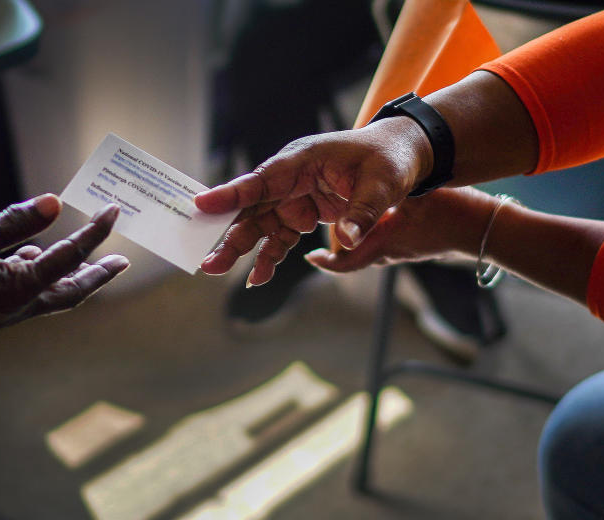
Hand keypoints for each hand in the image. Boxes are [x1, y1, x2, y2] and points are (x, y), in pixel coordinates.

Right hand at [0, 194, 128, 331]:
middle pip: (72, 292)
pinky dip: (38, 274)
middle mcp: (19, 308)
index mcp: (21, 290)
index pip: (70, 257)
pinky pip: (27, 292)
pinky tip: (33, 253)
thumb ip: (17, 221)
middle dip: (99, 275)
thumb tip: (54, 204)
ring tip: (90, 260)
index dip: (95, 232)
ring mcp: (4, 312)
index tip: (113, 212)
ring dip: (72, 276)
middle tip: (122, 261)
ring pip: (51, 294)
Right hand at [195, 119, 431, 284]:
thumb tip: (349, 238)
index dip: (231, 194)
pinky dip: (268, 258)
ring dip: (240, 250)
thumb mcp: (383, 183)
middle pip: (252, 208)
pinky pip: (278, 239)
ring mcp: (293, 198)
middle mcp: (290, 179)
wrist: (401, 157)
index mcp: (303, 160)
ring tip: (217, 271)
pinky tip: (257, 278)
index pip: (262, 180)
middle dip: (229, 235)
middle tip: (209, 261)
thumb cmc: (389, 159)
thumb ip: (363, 211)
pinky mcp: (301, 215)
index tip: (202, 204)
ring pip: (259, 226)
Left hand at [302, 187, 497, 272]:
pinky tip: (370, 214)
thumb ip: (386, 192)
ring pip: (367, 249)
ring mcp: (401, 252)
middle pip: (353, 256)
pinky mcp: (411, 246)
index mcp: (384, 243)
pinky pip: (382, 244)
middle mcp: (389, 253)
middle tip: (317, 231)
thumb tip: (363, 182)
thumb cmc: (450, 210)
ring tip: (340, 218)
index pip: (347, 263)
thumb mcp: (414, 195)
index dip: (327, 262)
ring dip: (353, 239)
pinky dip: (370, 233)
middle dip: (336, 247)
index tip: (311, 256)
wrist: (483, 227)